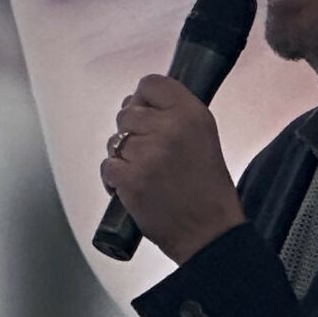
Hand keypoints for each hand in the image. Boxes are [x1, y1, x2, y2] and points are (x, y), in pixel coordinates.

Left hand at [98, 74, 244, 263]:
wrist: (210, 233)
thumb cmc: (208, 190)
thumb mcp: (204, 137)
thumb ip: (175, 115)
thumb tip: (136, 103)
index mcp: (192, 114)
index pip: (151, 84)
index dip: (143, 99)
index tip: (146, 114)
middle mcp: (170, 128)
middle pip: (127, 113)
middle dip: (132, 133)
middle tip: (151, 155)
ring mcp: (148, 153)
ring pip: (115, 141)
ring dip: (124, 157)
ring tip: (146, 174)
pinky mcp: (130, 178)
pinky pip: (107, 166)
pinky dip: (115, 178)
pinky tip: (134, 187)